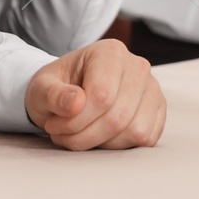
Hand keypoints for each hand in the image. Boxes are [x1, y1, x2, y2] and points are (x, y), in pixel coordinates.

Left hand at [24, 39, 165, 149]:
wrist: (70, 94)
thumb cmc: (56, 89)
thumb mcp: (41, 88)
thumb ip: (52, 94)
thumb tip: (75, 103)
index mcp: (110, 52)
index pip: (101, 95)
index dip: (76, 120)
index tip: (53, 125)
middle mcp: (137, 66)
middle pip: (119, 117)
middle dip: (85, 136)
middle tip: (62, 136)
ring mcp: (152, 88)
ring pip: (135, 131)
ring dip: (102, 144)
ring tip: (79, 136)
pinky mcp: (158, 110)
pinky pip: (146, 139)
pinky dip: (119, 146)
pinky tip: (99, 137)